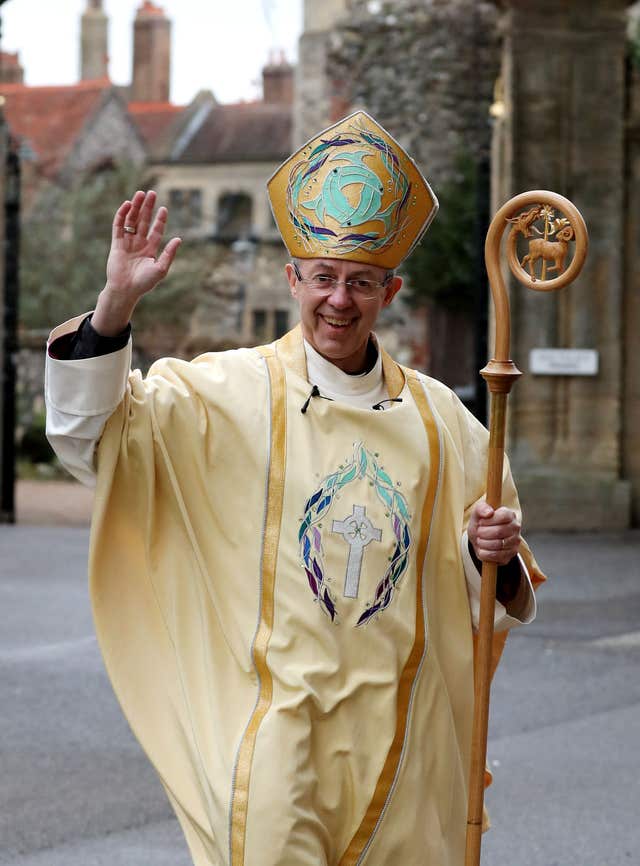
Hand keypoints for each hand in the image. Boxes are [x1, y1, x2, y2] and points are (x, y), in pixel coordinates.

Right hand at [93, 190, 181, 335]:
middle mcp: (139, 244)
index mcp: (150, 249)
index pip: (156, 230)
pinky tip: (127, 205)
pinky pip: (118, 226)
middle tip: (151, 193)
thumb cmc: (144, 283)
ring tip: (140, 194)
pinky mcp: (116, 244)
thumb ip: (169, 254)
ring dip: (135, 207)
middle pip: (143, 221)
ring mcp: (127, 243)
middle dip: (147, 207)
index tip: (164, 208)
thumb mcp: (161, 269)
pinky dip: (122, 215)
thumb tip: (179, 239)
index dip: (160, 219)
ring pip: (131, 220)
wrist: (125, 291)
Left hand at [467, 501, 520, 565]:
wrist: (480, 539)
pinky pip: (496, 555)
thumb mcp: (477, 514)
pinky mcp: (511, 554)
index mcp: (509, 514)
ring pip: (498, 544)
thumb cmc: (481, 524)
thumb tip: (489, 512)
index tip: (481, 522)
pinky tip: (482, 549)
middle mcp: (515, 527)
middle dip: (483, 533)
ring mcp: (515, 541)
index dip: (488, 521)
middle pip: (499, 531)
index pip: (503, 516)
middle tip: (478, 532)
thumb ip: (481, 508)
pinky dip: (485, 553)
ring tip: (480, 540)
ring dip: (483, 543)